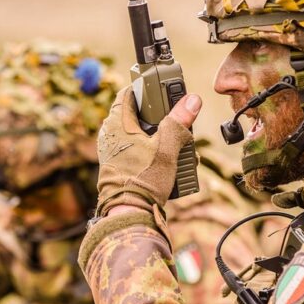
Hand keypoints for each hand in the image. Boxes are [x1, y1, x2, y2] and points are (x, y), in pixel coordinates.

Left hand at [96, 87, 200, 216]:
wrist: (129, 214)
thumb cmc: (142, 180)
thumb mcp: (166, 148)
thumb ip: (179, 122)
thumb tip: (191, 100)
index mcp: (116, 124)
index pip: (128, 93)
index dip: (147, 89)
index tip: (164, 91)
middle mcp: (111, 135)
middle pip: (139, 114)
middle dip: (161, 118)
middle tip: (178, 123)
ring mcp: (114, 151)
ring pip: (142, 134)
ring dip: (161, 138)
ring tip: (179, 147)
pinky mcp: (120, 165)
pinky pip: (139, 151)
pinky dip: (155, 152)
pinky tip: (171, 163)